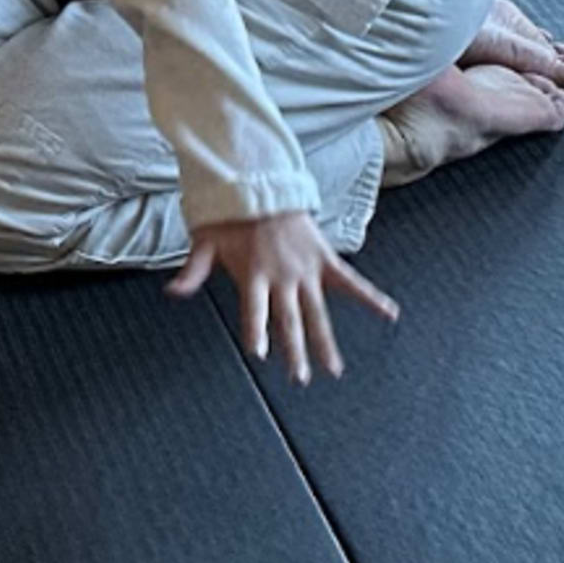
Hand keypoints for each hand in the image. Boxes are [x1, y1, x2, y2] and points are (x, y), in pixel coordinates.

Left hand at [170, 210, 399, 383]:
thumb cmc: (230, 217)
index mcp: (253, 274)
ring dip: (324, 342)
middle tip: (300, 379)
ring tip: (333, 370)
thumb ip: (193, 270)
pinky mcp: (325, 260)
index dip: (257, 330)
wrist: (261, 184)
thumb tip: (171, 292)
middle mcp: (282, 276)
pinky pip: (352, 282)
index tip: (259, 354)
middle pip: (289, 320)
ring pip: (317, 312)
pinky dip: (371, 297)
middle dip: (293, 350)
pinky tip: (391, 314)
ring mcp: (306, 270)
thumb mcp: (205, 241)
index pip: (255, 309)